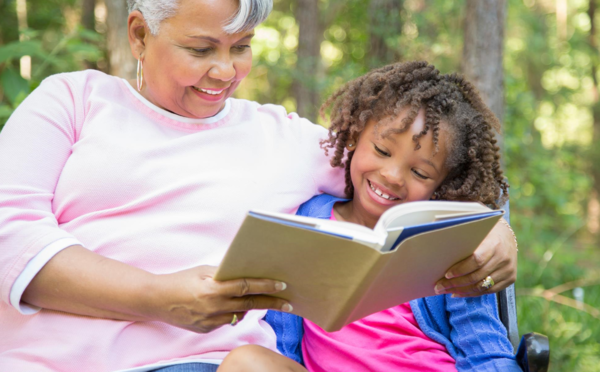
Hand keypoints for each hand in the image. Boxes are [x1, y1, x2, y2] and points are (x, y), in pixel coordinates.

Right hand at [147, 265, 290, 332]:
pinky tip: (230, 306)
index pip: (246, 287)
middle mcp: (214, 307)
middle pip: (250, 305)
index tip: (282, 285)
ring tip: (265, 301)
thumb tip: (246, 274)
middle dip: (271, 303)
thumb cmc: (181, 280)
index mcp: (213, 290)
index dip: (266, 285)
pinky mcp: (206, 329)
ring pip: (239, 314)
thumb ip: (224, 275)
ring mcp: (210, 321)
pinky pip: (226, 321)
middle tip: (289, 303)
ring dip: (251, 308)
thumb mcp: (203, 272)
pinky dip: (231, 313)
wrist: (156, 300)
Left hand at [433, 219, 516, 296]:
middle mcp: (504, 258)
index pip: (476, 260)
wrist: (507, 235)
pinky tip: (459, 293)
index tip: (446, 275)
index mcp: (494, 244)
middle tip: (439, 287)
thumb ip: (461, 239)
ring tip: (446, 291)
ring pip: (481, 287)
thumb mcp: (475, 230)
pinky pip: (489, 290)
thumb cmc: (483, 231)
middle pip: (476, 276)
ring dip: (462, 291)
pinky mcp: (510, 278)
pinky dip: (472, 293)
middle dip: (455, 284)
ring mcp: (508, 270)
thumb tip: (438, 246)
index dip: (460, 269)